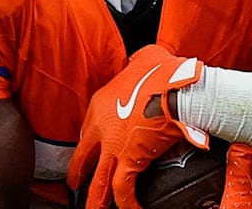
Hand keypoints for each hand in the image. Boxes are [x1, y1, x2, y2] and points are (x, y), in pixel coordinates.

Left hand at [67, 44, 208, 208]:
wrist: (176, 87)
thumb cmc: (165, 71)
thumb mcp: (146, 57)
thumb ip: (139, 61)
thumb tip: (144, 59)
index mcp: (102, 103)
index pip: (87, 130)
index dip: (89, 144)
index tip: (91, 153)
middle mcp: (101, 126)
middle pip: (83, 157)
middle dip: (78, 173)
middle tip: (76, 185)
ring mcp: (113, 146)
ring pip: (97, 180)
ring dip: (95, 199)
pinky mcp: (129, 160)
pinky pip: (121, 189)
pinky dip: (126, 203)